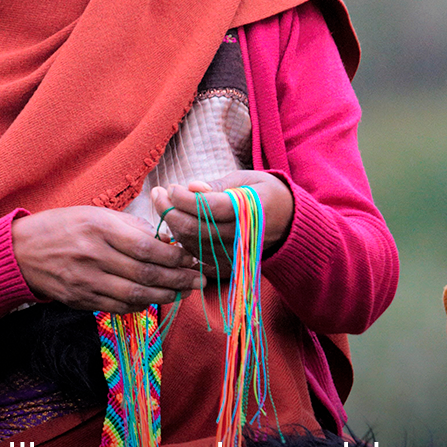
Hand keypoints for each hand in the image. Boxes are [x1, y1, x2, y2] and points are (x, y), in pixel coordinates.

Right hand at [11, 206, 203, 313]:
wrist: (21, 251)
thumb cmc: (64, 226)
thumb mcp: (95, 215)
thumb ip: (131, 228)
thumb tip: (167, 241)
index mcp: (99, 228)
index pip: (146, 247)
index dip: (175, 257)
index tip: (192, 258)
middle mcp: (92, 255)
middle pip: (145, 274)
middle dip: (178, 280)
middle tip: (198, 280)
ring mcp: (85, 280)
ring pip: (135, 296)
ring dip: (165, 296)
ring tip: (183, 293)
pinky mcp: (80, 300)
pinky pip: (118, 307)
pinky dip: (141, 305)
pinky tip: (154, 299)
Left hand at [150, 171, 294, 274]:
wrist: (289, 224)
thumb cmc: (264, 194)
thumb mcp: (246, 179)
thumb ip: (217, 186)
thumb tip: (191, 188)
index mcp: (252, 210)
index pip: (208, 208)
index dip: (183, 199)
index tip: (169, 187)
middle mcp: (243, 236)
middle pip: (194, 229)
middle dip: (168, 210)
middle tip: (157, 193)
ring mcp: (235, 255)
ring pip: (190, 244)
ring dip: (171, 225)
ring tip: (164, 204)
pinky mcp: (228, 266)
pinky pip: (195, 256)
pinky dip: (181, 240)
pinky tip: (176, 223)